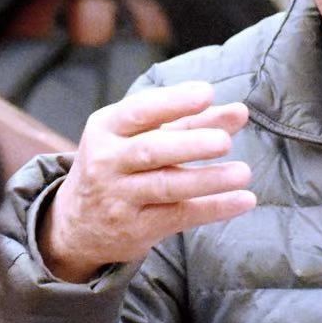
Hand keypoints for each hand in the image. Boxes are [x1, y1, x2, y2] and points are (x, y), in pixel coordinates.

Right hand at [39, 80, 254, 281]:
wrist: (78, 224)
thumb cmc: (121, 165)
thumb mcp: (143, 137)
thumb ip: (191, 122)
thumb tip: (239, 112)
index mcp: (106, 128)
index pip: (139, 111)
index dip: (173, 101)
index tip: (207, 93)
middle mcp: (107, 161)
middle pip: (151, 151)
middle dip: (190, 144)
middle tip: (224, 141)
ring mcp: (119, 197)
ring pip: (166, 186)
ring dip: (207, 179)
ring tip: (243, 173)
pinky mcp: (136, 229)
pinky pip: (179, 216)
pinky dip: (213, 208)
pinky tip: (243, 200)